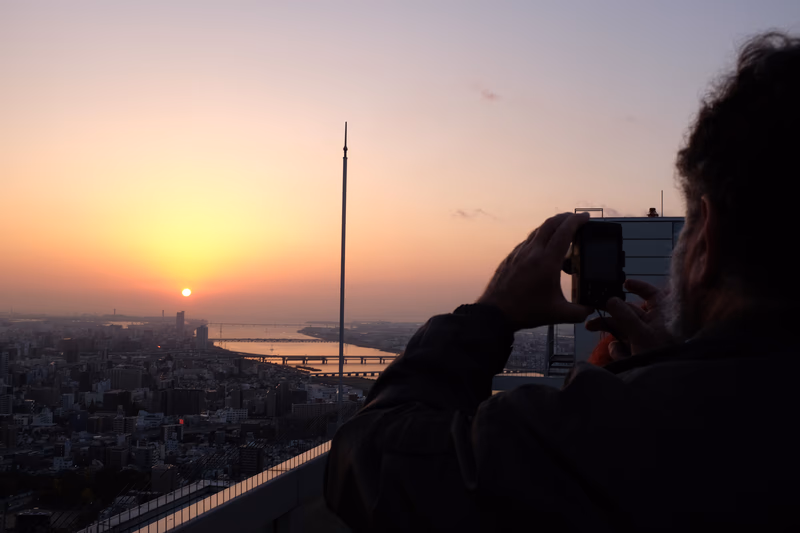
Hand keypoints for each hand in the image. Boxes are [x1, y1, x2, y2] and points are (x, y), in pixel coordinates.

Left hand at [476, 212, 592, 329]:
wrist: (495, 313)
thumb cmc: (525, 312)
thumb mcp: (558, 314)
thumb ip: (579, 312)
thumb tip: (591, 308)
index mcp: (546, 262)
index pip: (564, 232)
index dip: (576, 221)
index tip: (586, 217)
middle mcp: (532, 252)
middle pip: (550, 224)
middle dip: (565, 217)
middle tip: (577, 219)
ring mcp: (519, 253)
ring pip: (538, 231)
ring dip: (552, 226)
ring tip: (562, 230)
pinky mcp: (510, 257)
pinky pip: (528, 241)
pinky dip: (539, 237)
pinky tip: (544, 247)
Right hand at [585, 279, 674, 357]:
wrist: (661, 381)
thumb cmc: (661, 355)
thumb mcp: (641, 333)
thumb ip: (624, 316)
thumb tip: (611, 300)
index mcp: (660, 315)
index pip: (651, 294)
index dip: (639, 287)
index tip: (625, 283)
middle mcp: (652, 324)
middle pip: (628, 312)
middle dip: (610, 312)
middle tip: (593, 307)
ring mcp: (644, 338)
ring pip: (622, 329)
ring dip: (608, 330)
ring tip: (590, 326)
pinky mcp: (636, 351)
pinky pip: (623, 346)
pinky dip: (619, 351)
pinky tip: (621, 355)